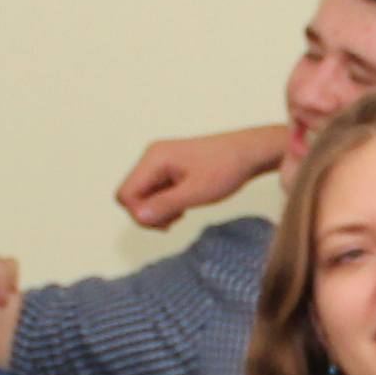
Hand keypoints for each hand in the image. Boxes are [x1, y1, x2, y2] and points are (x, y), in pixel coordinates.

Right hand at [116, 123, 291, 229]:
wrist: (249, 152)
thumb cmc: (226, 169)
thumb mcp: (196, 192)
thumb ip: (166, 205)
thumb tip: (139, 217)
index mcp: (155, 158)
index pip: (126, 194)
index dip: (140, 214)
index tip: (167, 222)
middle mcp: (152, 157)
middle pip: (131, 196)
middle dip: (149, 214)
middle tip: (174, 221)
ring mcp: (160, 162)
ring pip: (143, 196)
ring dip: (158, 210)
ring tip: (182, 212)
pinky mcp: (169, 168)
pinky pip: (155, 191)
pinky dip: (166, 204)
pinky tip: (184, 205)